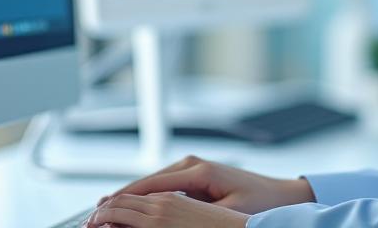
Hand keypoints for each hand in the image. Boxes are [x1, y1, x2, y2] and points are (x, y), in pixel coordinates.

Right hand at [98, 154, 315, 214]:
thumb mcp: (223, 215)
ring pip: (152, 181)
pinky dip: (146, 193)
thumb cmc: (259, 205)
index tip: (102, 211)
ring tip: (106, 210)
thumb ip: (191, 214)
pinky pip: (164, 183)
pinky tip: (133, 205)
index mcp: (198, 171)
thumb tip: (161, 214)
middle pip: (146, 181)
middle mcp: (192, 163)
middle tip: (95, 214)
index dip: (124, 199)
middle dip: (120, 197)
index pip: (151, 185)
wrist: (282, 195)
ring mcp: (193, 166)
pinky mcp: (196, 173)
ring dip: (130, 195)